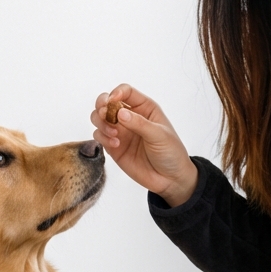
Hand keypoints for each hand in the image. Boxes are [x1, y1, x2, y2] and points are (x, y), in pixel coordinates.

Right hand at [90, 84, 198, 206]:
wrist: (170, 179)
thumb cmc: (171, 153)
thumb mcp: (159, 135)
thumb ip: (139, 123)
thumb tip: (120, 113)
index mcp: (144, 108)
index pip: (125, 92)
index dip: (116, 93)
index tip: (112, 101)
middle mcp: (130, 117)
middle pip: (107, 102)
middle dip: (102, 106)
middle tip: (105, 115)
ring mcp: (121, 132)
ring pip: (99, 118)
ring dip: (101, 123)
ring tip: (114, 134)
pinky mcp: (113, 147)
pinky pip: (99, 136)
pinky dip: (102, 138)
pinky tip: (115, 145)